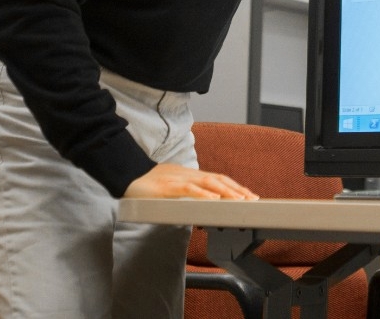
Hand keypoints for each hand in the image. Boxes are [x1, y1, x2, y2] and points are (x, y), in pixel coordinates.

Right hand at [123, 162, 258, 199]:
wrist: (127, 176)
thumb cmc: (149, 185)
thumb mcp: (172, 189)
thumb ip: (187, 195)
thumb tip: (202, 205)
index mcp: (190, 175)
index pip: (218, 179)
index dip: (235, 186)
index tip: (249, 195)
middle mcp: (188, 174)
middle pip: (218, 179)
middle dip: (237, 189)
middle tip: (252, 199)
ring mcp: (178, 179)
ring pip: (208, 182)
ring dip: (226, 191)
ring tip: (240, 199)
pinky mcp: (168, 186)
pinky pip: (189, 189)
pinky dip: (203, 194)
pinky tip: (214, 199)